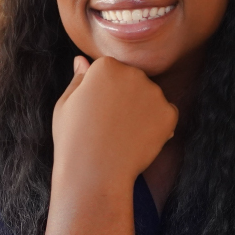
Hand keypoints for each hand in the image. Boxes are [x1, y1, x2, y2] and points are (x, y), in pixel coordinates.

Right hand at [52, 55, 177, 187]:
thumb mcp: (65, 105)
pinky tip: (138, 140)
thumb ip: (78, 79)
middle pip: (132, 80)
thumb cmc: (73, 140)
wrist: (94, 174)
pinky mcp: (168, 114)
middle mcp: (133, 73)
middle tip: (108, 125)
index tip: (93, 112)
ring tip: (122, 134)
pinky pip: (166, 114)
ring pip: (149, 96)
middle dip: (124, 98)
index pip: (109, 70)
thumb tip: (82, 60)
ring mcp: (154, 93)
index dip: (100, 94)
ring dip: (141, 110)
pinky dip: (157, 125)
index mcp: (105, 66)